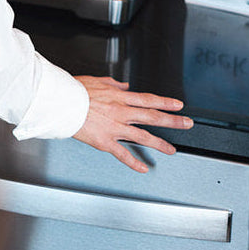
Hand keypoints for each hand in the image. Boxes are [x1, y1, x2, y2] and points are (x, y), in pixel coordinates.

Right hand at [72, 75, 192, 172]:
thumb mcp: (96, 80)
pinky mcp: (105, 141)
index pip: (148, 100)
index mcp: (118, 97)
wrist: (61, 101)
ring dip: (160, 144)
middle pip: (153, 117)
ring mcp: (115, 128)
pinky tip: (143, 168)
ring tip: (172, 150)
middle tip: (187, 124)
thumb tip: (124, 85)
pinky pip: (123, 154)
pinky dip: (134, 163)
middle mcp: (121, 112)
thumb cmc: (74, 90)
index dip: (165, 102)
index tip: (178, 105)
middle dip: (173, 121)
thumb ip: (112, 83)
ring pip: (143, 137)